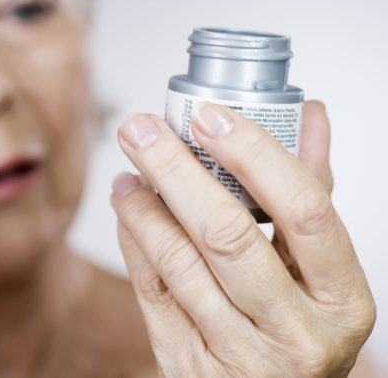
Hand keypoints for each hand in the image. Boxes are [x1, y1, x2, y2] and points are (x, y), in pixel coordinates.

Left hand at [111, 101, 374, 376]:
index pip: (304, 209)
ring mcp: (239, 356)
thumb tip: (309, 116)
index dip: (254, 153)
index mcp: (342, 299)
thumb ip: (311, 191)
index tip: (210, 116)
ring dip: (144, 206)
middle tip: (141, 129)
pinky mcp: (190, 366)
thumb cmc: (302, 322)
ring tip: (129, 169)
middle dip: (174, 169)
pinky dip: (135, 240)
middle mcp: (295, 333)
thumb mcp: (321, 268)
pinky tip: (128, 209)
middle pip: (226, 233)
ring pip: (178, 262)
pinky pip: (152, 290)